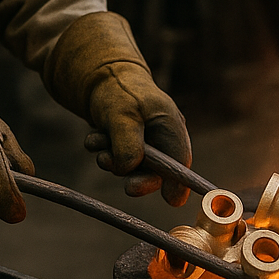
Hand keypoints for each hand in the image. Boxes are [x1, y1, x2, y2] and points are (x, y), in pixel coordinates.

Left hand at [81, 66, 192, 205]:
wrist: (100, 77)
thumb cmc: (118, 90)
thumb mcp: (121, 113)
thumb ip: (127, 142)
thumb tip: (130, 169)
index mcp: (171, 125)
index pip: (181, 160)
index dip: (179, 182)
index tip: (172, 200)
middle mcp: (162, 137)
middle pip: (158, 172)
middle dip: (139, 178)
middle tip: (128, 187)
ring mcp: (146, 143)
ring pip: (132, 167)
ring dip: (112, 159)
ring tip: (99, 139)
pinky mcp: (129, 145)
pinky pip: (117, 160)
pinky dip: (104, 151)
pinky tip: (97, 136)